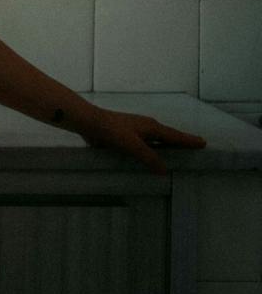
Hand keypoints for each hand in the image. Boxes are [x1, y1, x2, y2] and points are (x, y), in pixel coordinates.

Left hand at [70, 107, 206, 175]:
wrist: (89, 122)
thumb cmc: (112, 131)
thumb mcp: (133, 145)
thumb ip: (149, 158)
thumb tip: (165, 171)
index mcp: (152, 127)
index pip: (175, 136)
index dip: (189, 141)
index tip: (203, 143)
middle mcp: (146, 128)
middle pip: (168, 137)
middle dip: (181, 143)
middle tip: (195, 148)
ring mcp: (135, 132)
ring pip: (156, 141)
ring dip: (166, 148)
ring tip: (176, 157)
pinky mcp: (125, 137)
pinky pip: (144, 146)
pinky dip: (151, 151)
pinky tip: (149, 160)